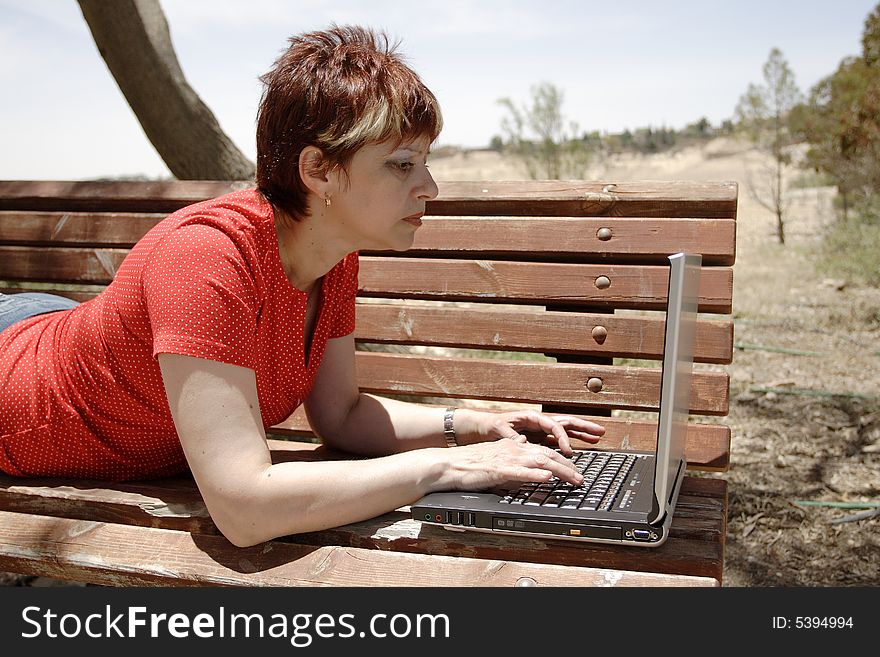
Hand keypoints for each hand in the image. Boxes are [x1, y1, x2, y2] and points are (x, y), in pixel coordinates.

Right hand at [435, 436, 585, 491]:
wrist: (447, 465)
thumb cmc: (468, 465)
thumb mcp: (495, 460)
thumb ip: (512, 459)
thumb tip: (525, 459)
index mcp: (513, 446)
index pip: (543, 452)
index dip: (562, 460)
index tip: (575, 470)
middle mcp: (513, 449)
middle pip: (547, 455)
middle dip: (568, 466)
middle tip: (582, 478)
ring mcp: (506, 458)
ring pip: (540, 461)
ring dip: (560, 470)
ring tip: (575, 479)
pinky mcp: (498, 469)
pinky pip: (520, 471)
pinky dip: (536, 473)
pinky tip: (547, 477)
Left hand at [458, 409, 604, 455]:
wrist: (478, 428)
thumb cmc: (487, 426)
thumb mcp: (497, 429)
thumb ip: (510, 435)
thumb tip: (522, 442)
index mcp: (531, 417)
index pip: (553, 425)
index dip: (563, 437)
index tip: (568, 450)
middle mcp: (537, 422)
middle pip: (565, 423)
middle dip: (583, 427)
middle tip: (600, 431)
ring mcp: (539, 430)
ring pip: (564, 431)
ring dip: (580, 434)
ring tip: (597, 437)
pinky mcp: (537, 439)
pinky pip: (556, 441)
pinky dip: (568, 443)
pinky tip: (578, 448)